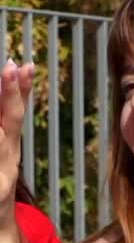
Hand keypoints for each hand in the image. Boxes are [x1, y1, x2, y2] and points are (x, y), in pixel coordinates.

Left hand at [0, 60, 32, 218]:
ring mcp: (2, 177)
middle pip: (12, 123)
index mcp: (11, 145)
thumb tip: (18, 72)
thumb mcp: (6, 147)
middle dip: (11, 96)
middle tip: (10, 69)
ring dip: (0, 136)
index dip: (20, 88)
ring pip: (0, 146)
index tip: (22, 65)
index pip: (17, 111)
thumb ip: (10, 115)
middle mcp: (9, 159)